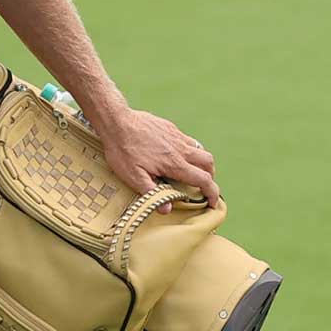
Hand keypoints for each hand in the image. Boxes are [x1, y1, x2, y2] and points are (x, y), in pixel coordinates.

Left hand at [95, 107, 219, 212]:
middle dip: (210, 176)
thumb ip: (151, 193)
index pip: (203, 179)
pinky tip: (176, 155)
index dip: (213, 193)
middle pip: (208, 163)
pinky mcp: (170, 128)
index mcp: (174, 164)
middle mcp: (180, 149)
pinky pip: (188, 140)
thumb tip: (167, 209)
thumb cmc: (123, 150)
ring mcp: (176, 136)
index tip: (213, 202)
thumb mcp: (133, 176)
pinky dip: (190, 150)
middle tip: (202, 186)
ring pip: (200, 149)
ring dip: (201, 162)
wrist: (117, 121)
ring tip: (191, 172)